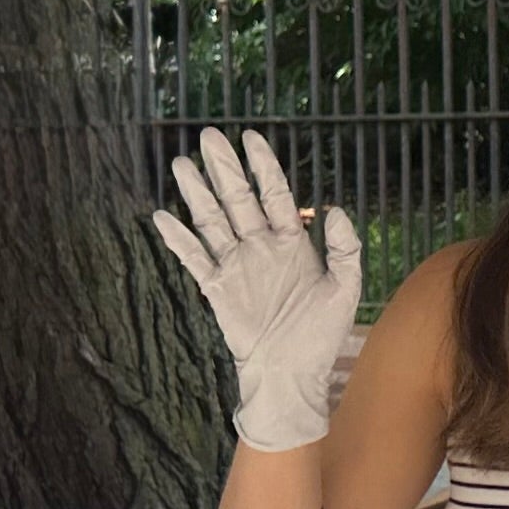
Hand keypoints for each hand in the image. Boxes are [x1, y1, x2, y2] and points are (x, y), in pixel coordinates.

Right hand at [153, 126, 362, 451]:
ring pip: (213, 221)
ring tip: (180, 164)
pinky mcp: (217, 287)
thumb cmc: (321, 334)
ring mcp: (237, 265)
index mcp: (293, 242)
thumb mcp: (345, 289)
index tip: (251, 137)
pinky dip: (178, 239)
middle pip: (238, 199)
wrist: (291, 373)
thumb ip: (345, 249)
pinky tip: (162, 216)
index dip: (263, 166)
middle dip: (224, 168)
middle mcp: (261, 247)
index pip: (275, 195)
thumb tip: (336, 210)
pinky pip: (194, 258)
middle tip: (208, 136)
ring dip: (197, 194)